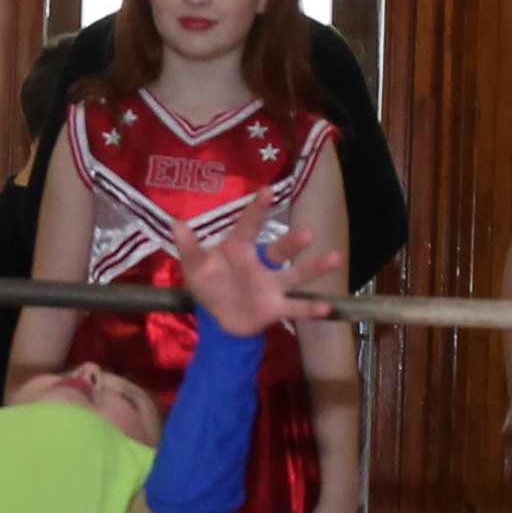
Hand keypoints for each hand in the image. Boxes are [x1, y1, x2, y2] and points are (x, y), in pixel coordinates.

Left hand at [180, 221, 342, 340]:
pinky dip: (310, 308)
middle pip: (280, 250)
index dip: (257, 209)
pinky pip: (295, 307)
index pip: (248, 226)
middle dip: (293, 243)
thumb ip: (189, 248)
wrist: (220, 321)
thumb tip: (176, 224)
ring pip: (295, 275)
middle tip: (310, 234)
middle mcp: (260, 264)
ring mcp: (271, 286)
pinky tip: (326, 307)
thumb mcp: (195, 268)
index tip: (268, 191)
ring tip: (335, 258)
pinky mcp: (276, 308)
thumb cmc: (210, 286)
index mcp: (239, 250)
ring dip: (314, 268)